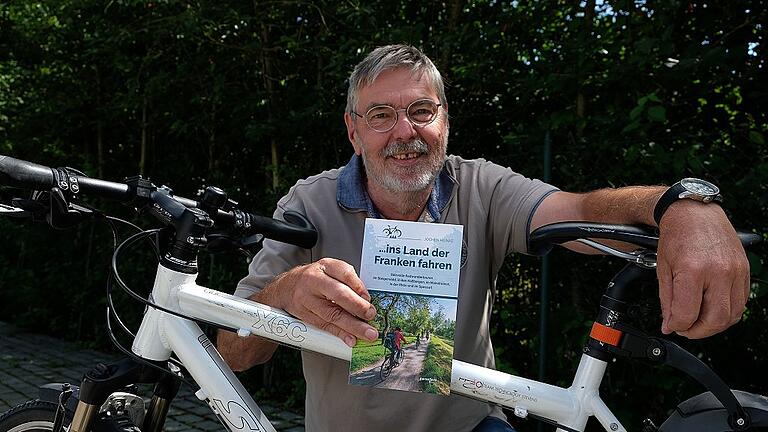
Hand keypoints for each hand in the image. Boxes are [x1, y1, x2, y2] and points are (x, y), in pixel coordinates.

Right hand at [259, 257, 378, 346]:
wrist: (286, 287)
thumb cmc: (313, 278)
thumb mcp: (330, 270)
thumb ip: (348, 282)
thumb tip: (367, 300)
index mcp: (325, 266)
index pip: (344, 273)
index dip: (358, 287)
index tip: (369, 299)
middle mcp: (314, 280)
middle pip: (338, 294)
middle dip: (357, 307)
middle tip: (370, 315)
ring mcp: (306, 298)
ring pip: (331, 314)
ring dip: (352, 326)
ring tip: (367, 333)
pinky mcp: (303, 314)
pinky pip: (324, 325)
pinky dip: (339, 333)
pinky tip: (350, 338)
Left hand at [656, 201, 749, 337]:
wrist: (695, 213)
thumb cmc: (677, 236)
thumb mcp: (663, 268)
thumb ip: (668, 300)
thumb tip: (670, 323)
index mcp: (693, 269)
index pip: (688, 314)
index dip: (677, 326)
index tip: (671, 326)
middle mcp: (719, 271)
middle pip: (716, 320)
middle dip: (698, 331)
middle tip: (685, 328)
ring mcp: (736, 271)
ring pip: (733, 315)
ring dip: (715, 325)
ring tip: (698, 320)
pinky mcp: (745, 270)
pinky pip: (741, 302)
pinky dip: (727, 312)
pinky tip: (712, 308)